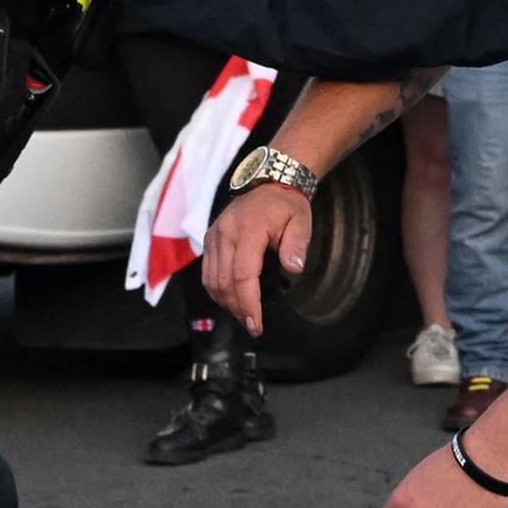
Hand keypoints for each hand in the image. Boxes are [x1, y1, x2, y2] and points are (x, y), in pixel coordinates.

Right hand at [202, 180, 313, 334]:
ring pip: (211, 280)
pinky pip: (207, 272)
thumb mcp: (301, 222)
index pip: (243, 275)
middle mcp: (225, 234)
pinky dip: (217, 290)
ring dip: (226, 302)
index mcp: (248, 230)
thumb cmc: (286, 206)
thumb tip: (294, 269)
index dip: (248, 303)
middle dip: (238, 308)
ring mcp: (214, 236)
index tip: (256, 324)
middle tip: (253, 325)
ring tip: (244, 315)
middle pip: (224, 282)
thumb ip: (296, 246)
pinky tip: (231, 300)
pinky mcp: (209, 239)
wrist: (268, 183)